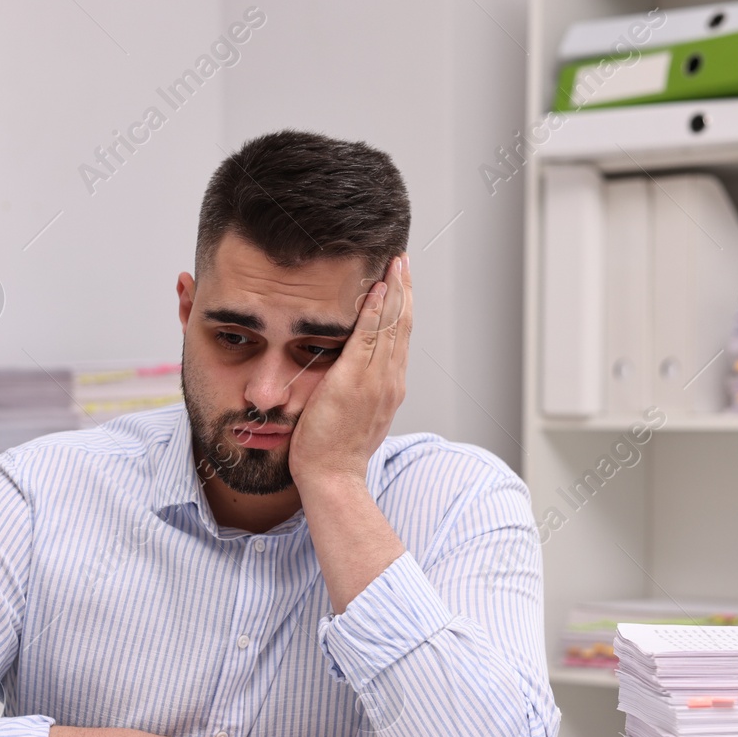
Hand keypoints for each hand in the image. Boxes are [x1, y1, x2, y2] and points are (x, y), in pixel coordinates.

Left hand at [287, 253, 412, 486]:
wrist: (332, 476)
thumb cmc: (335, 451)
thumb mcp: (354, 416)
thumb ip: (357, 391)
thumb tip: (350, 375)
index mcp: (390, 388)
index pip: (400, 338)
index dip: (402, 307)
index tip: (401, 281)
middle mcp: (390, 381)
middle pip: (404, 325)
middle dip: (405, 290)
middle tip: (403, 260)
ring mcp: (376, 381)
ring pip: (393, 326)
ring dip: (395, 291)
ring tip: (395, 263)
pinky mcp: (355, 381)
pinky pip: (370, 338)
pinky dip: (376, 312)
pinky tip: (377, 289)